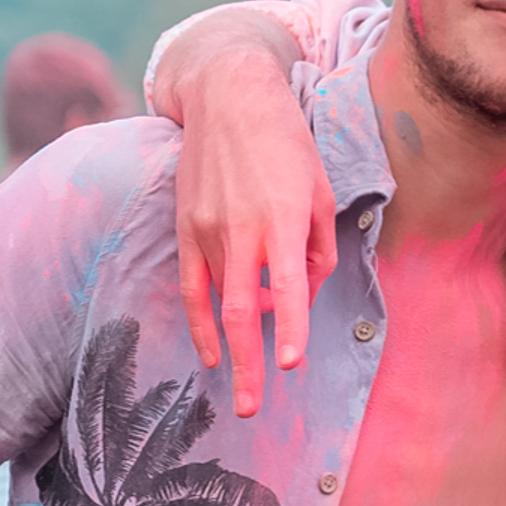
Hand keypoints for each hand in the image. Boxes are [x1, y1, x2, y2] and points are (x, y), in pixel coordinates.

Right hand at [174, 50, 335, 417]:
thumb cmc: (288, 144)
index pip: (288, 289)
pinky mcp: (184, 227)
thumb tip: (305, 293)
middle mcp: (240, 230)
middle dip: (248, 364)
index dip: (291, 330)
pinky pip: (190, 286)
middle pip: (241, 311)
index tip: (292, 364)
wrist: (228, 98)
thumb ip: (319, 248)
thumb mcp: (322, 191)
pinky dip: (200, 321)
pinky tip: (211, 348)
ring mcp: (205, 229)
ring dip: (224, 352)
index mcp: (282, 221)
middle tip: (253, 408)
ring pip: (213, 304)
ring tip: (236, 392)